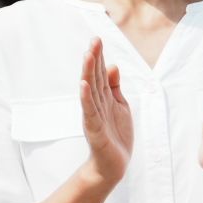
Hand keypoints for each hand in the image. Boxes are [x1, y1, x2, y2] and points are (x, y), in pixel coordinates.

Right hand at [79, 37, 132, 185]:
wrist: (113, 164)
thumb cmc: (116, 135)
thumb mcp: (120, 105)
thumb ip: (114, 87)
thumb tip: (112, 65)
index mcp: (103, 97)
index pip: (99, 73)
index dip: (99, 57)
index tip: (97, 39)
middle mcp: (96, 103)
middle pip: (93, 77)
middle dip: (94, 59)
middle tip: (93, 40)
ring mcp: (94, 115)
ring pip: (90, 90)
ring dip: (87, 73)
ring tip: (87, 55)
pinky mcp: (94, 128)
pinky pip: (89, 111)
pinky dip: (86, 98)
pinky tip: (83, 85)